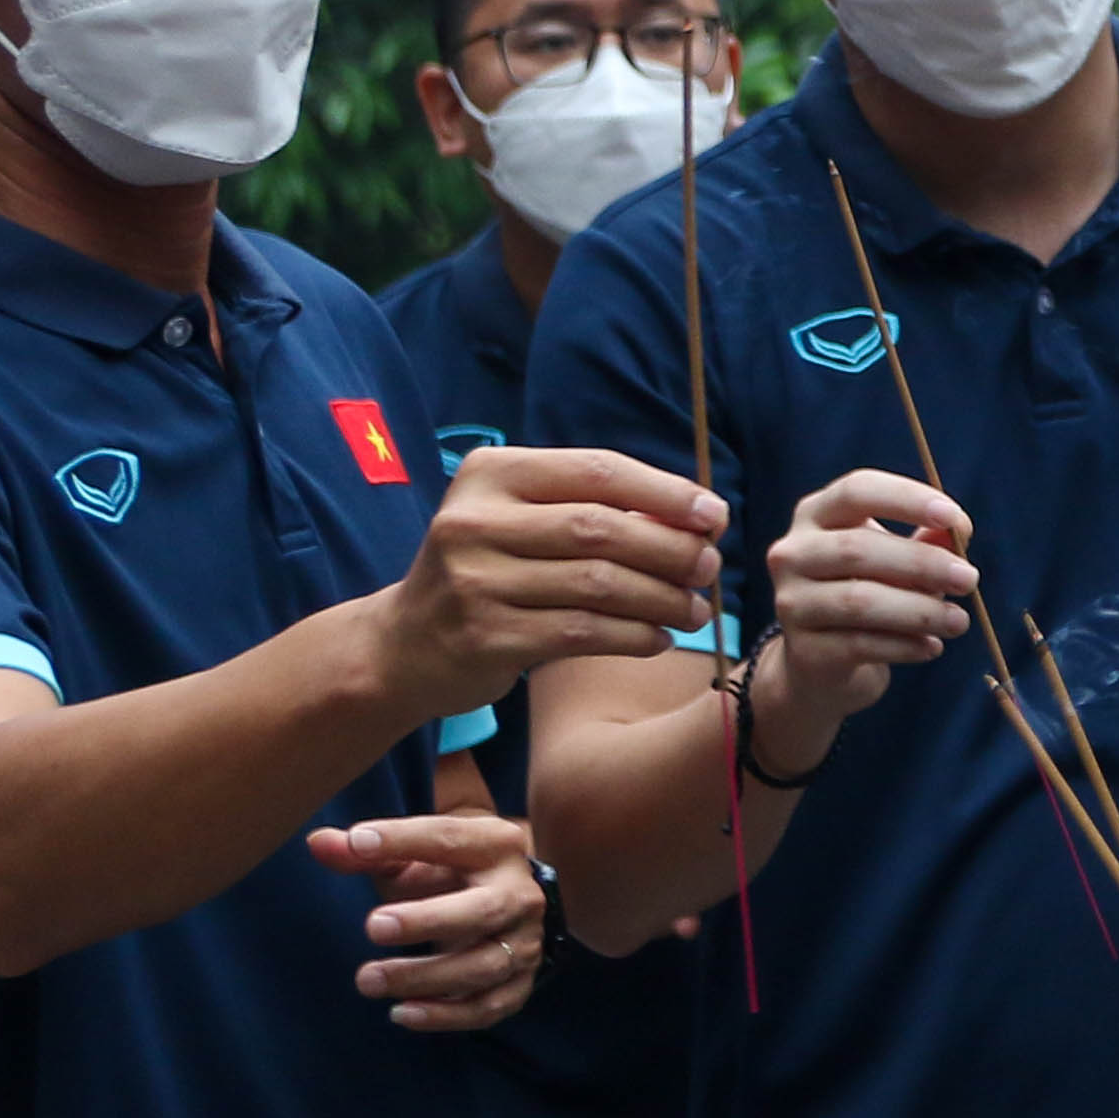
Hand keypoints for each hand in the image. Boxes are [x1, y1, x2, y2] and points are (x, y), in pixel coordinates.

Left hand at [310, 813, 543, 1031]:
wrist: (505, 902)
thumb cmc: (448, 874)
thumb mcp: (412, 855)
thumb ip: (366, 852)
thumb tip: (318, 844)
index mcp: (496, 846)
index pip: (451, 838)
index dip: (404, 839)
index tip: (358, 842)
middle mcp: (520, 894)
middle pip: (484, 909)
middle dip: (428, 920)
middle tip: (373, 926)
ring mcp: (524, 943)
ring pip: (484, 966)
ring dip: (424, 976)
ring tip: (368, 979)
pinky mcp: (519, 984)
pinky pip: (489, 1007)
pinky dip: (446, 1016)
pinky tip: (401, 1012)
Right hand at [387, 448, 726, 720]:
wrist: (404, 645)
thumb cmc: (488, 570)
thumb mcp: (521, 520)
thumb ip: (593, 508)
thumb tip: (697, 517)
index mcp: (490, 473)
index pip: (597, 472)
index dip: (666, 493)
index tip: (715, 516)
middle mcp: (474, 521)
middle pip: (602, 529)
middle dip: (671, 549)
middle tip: (710, 568)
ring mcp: (475, 580)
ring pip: (598, 585)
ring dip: (662, 599)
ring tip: (694, 610)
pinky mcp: (485, 637)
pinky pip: (582, 633)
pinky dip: (633, 636)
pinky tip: (657, 639)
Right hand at [759, 469, 980, 747]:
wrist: (821, 663)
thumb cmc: (868, 593)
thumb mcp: (897, 562)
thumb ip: (927, 542)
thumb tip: (958, 531)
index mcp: (817, 514)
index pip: (857, 490)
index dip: (906, 499)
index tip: (954, 518)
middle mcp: (793, 553)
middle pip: (858, 548)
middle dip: (923, 563)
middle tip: (969, 579)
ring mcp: (791, 603)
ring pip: (859, 601)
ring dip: (920, 610)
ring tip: (959, 621)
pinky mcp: (803, 650)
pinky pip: (859, 644)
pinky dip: (904, 645)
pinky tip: (932, 646)